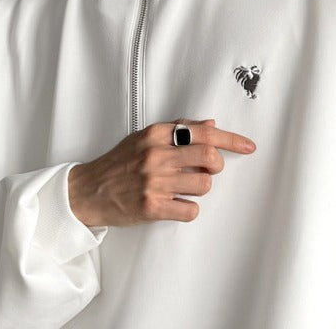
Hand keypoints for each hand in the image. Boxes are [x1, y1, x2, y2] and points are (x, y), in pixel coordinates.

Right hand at [68, 118, 255, 226]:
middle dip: (216, 166)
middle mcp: (156, 155)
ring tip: (185, 187)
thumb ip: (178, 129)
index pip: (204, 133)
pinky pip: (190, 210)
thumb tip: (210, 125)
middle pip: (210, 159)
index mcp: (157, 134)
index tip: (247, 145)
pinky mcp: (151, 207)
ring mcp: (154, 182)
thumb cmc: (118, 163)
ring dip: (201, 189)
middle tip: (208, 170)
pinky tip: (176, 203)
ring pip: (204, 186)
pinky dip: (188, 209)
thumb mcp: (145, 137)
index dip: (232, 140)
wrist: (87, 191)